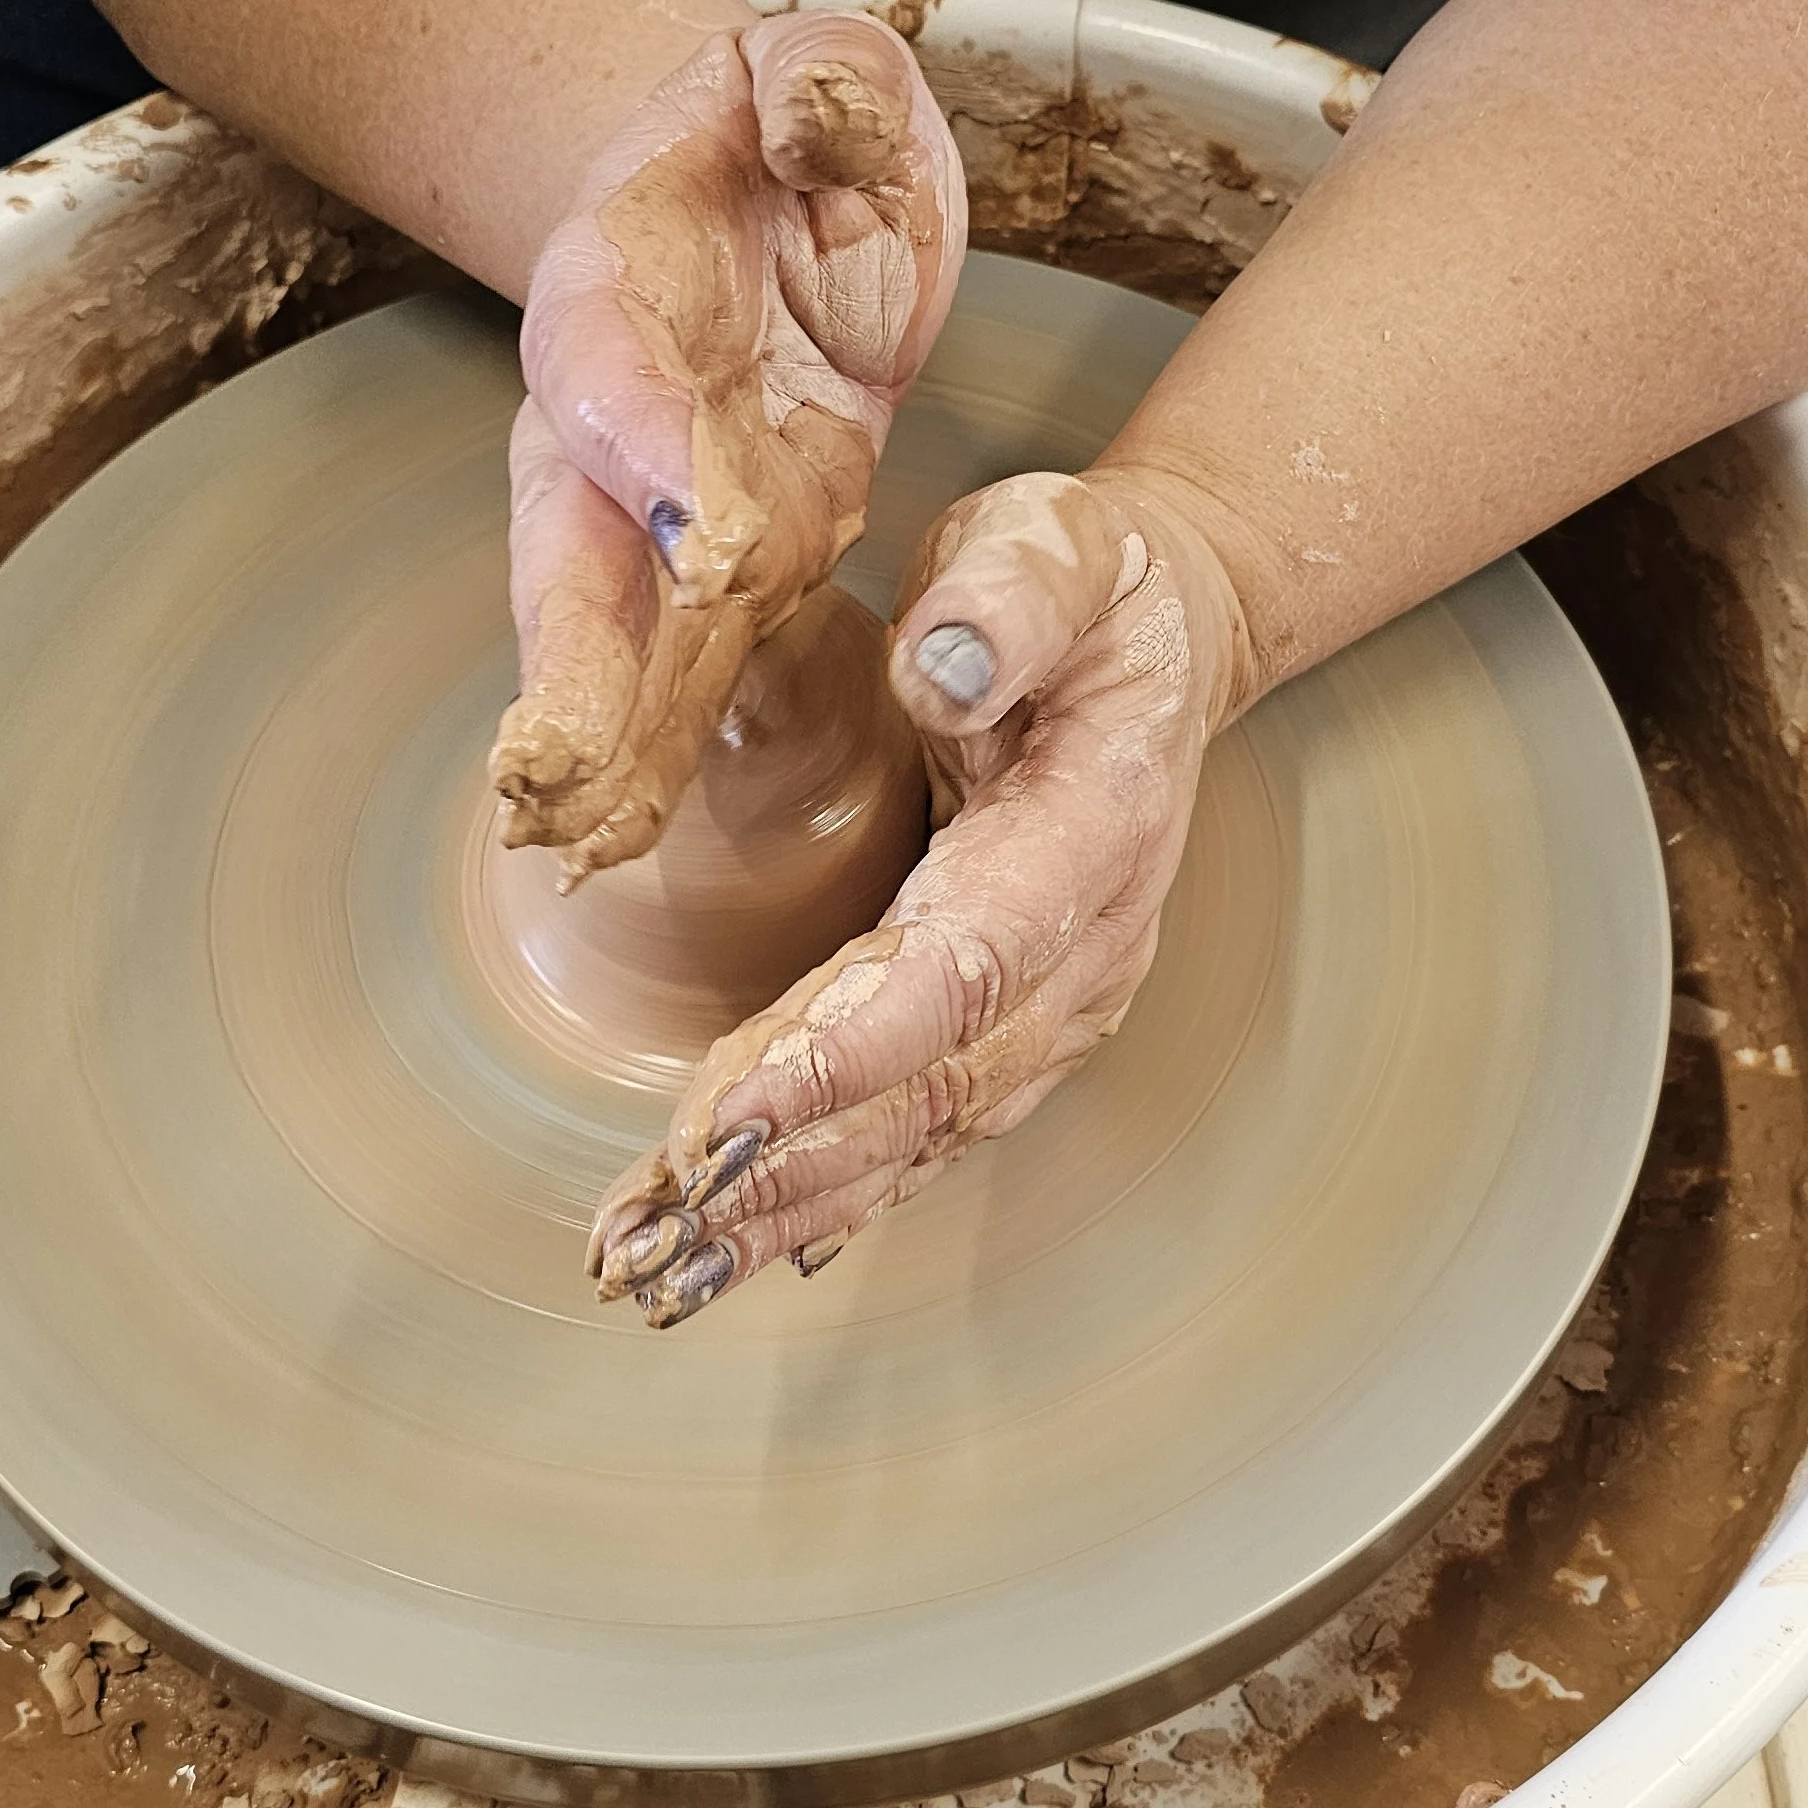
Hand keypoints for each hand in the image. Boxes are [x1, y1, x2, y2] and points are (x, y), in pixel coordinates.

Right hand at [491, 12, 965, 874]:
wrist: (743, 188)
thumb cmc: (778, 126)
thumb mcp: (815, 69)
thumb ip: (820, 87)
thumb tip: (828, 119)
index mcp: (615, 282)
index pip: (622, 374)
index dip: (651, 450)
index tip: (698, 532)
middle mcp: (610, 416)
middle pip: (570, 543)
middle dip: (565, 660)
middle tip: (553, 769)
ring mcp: (659, 503)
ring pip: (616, 638)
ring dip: (602, 742)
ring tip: (583, 842)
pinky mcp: (731, 555)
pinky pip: (686, 663)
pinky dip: (657, 748)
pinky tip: (627, 837)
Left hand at [588, 468, 1256, 1320]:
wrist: (1156, 643)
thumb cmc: (1090, 587)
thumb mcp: (1057, 543)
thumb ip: (1007, 599)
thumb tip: (938, 664)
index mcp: (1091, 837)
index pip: (960, 969)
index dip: (842, 1055)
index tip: (727, 1116)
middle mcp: (1082, 953)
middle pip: (923, 1087)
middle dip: (784, 1166)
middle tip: (652, 1220)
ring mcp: (1049, 1008)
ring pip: (912, 1134)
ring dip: (782, 1208)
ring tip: (656, 1264)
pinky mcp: (1002, 1031)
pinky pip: (913, 1132)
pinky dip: (819, 1198)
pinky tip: (732, 1250)